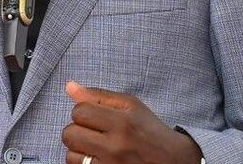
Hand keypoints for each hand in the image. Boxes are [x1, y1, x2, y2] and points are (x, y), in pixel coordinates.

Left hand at [63, 82, 201, 163]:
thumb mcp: (131, 106)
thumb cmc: (149, 130)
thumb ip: (98, 96)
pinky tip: (97, 158)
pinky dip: (83, 163)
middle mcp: (116, 145)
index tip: (94, 116)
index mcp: (123, 121)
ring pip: (71, 155)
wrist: (173, 161)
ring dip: (79, 150)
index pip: (79, 111)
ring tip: (95, 147)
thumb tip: (69, 86)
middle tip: (93, 132)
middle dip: (77, 130)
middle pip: (70, 134)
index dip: (83, 111)